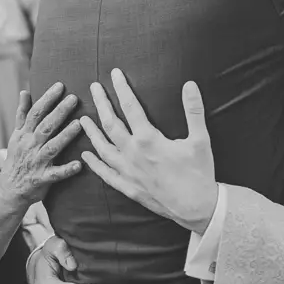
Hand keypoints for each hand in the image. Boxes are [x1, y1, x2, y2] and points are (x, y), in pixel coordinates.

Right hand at [0, 83, 81, 206]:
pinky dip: (66, 170)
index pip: (36, 113)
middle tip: (74, 98)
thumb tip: (24, 91)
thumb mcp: (16, 135)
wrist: (9, 189)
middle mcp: (30, 146)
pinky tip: (79, 164)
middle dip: (59, 112)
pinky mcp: (42, 179)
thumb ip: (22, 114)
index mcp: (25, 134)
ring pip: (52, 147)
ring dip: (65, 136)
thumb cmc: (18, 157)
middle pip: (46, 126)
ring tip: (79, 124)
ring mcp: (37, 162)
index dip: (47, 98)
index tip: (60, 86)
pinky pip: (55, 174)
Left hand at [80, 71, 217, 234]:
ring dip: (91, 132)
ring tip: (82, 119)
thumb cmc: (199, 174)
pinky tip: (86, 156)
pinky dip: (94, 164)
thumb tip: (190, 85)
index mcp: (149, 140)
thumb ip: (194, 110)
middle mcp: (133, 155)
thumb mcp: (201, 139)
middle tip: (94, 87)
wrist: (196, 209)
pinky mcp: (128, 188)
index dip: (122, 88)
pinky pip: (106, 174)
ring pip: (103, 148)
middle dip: (102, 103)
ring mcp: (128, 173)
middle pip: (111, 124)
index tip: (115, 74)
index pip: (131, 107)